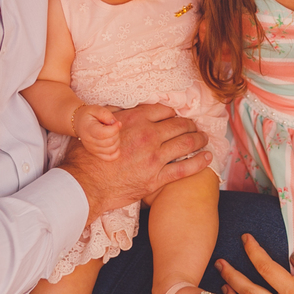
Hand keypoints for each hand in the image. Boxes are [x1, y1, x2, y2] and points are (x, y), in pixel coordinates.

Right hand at [59, 102, 209, 222]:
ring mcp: (155, 158)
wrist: (85, 185)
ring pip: (186, 143)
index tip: (175, 116)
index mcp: (134, 120)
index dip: (172, 113)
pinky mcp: (157, 178)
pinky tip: (207, 158)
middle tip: (195, 127)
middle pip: (179, 125)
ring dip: (199, 139)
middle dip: (190, 124)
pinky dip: (199, 162)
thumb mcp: (97, 126)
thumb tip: (120, 109)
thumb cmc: (87, 156)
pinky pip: (185, 168)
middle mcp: (148, 136)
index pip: (163, 110)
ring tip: (204, 138)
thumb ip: (113, 114)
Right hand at [72, 104, 121, 160]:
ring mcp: (92, 149)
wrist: (79, 123)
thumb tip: (115, 123)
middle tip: (113, 126)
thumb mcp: (96, 109)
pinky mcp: (96, 153)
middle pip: (109, 142)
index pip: (103, 134)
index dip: (114, 129)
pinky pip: (109, 158)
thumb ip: (106, 114)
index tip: (118, 123)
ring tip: (112, 133)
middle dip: (116, 133)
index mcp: (88, 129)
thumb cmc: (89, 115)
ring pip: (111, 150)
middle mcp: (89, 141)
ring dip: (117, 141)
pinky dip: (116, 152)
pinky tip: (114, 143)